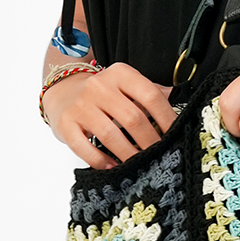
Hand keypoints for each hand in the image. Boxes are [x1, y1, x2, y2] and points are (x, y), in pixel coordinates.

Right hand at [43, 62, 176, 168]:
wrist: (63, 90)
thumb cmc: (102, 93)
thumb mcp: (126, 84)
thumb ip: (149, 93)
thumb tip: (176, 102)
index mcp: (120, 74)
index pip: (150, 95)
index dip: (166, 117)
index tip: (175, 135)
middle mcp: (99, 86)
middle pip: (133, 118)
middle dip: (150, 141)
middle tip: (159, 156)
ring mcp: (81, 105)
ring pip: (110, 135)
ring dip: (128, 154)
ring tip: (140, 165)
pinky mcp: (66, 123)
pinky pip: (84, 147)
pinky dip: (100, 160)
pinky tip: (112, 167)